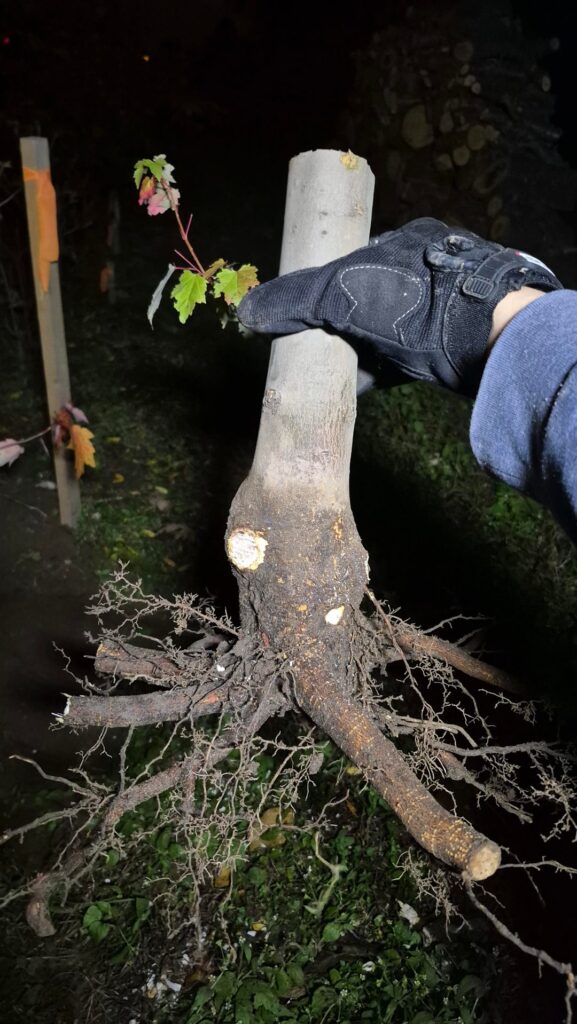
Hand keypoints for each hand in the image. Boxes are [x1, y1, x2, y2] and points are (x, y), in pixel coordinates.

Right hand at [238, 218, 561, 395]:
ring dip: (359, 350)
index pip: (353, 260)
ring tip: (331, 370)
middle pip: (368, 298)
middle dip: (340, 324)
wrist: (483, 337)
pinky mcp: (449, 347)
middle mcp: (427, 268)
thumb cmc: (411, 301)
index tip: (305, 314)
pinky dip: (379, 371)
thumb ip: (294, 301)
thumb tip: (246, 312)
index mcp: (405, 240)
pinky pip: (403, 358)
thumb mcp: (340, 293)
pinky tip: (359, 385)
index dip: (325, 287)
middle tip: (313, 346)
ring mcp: (442, 308)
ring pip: (386, 330)